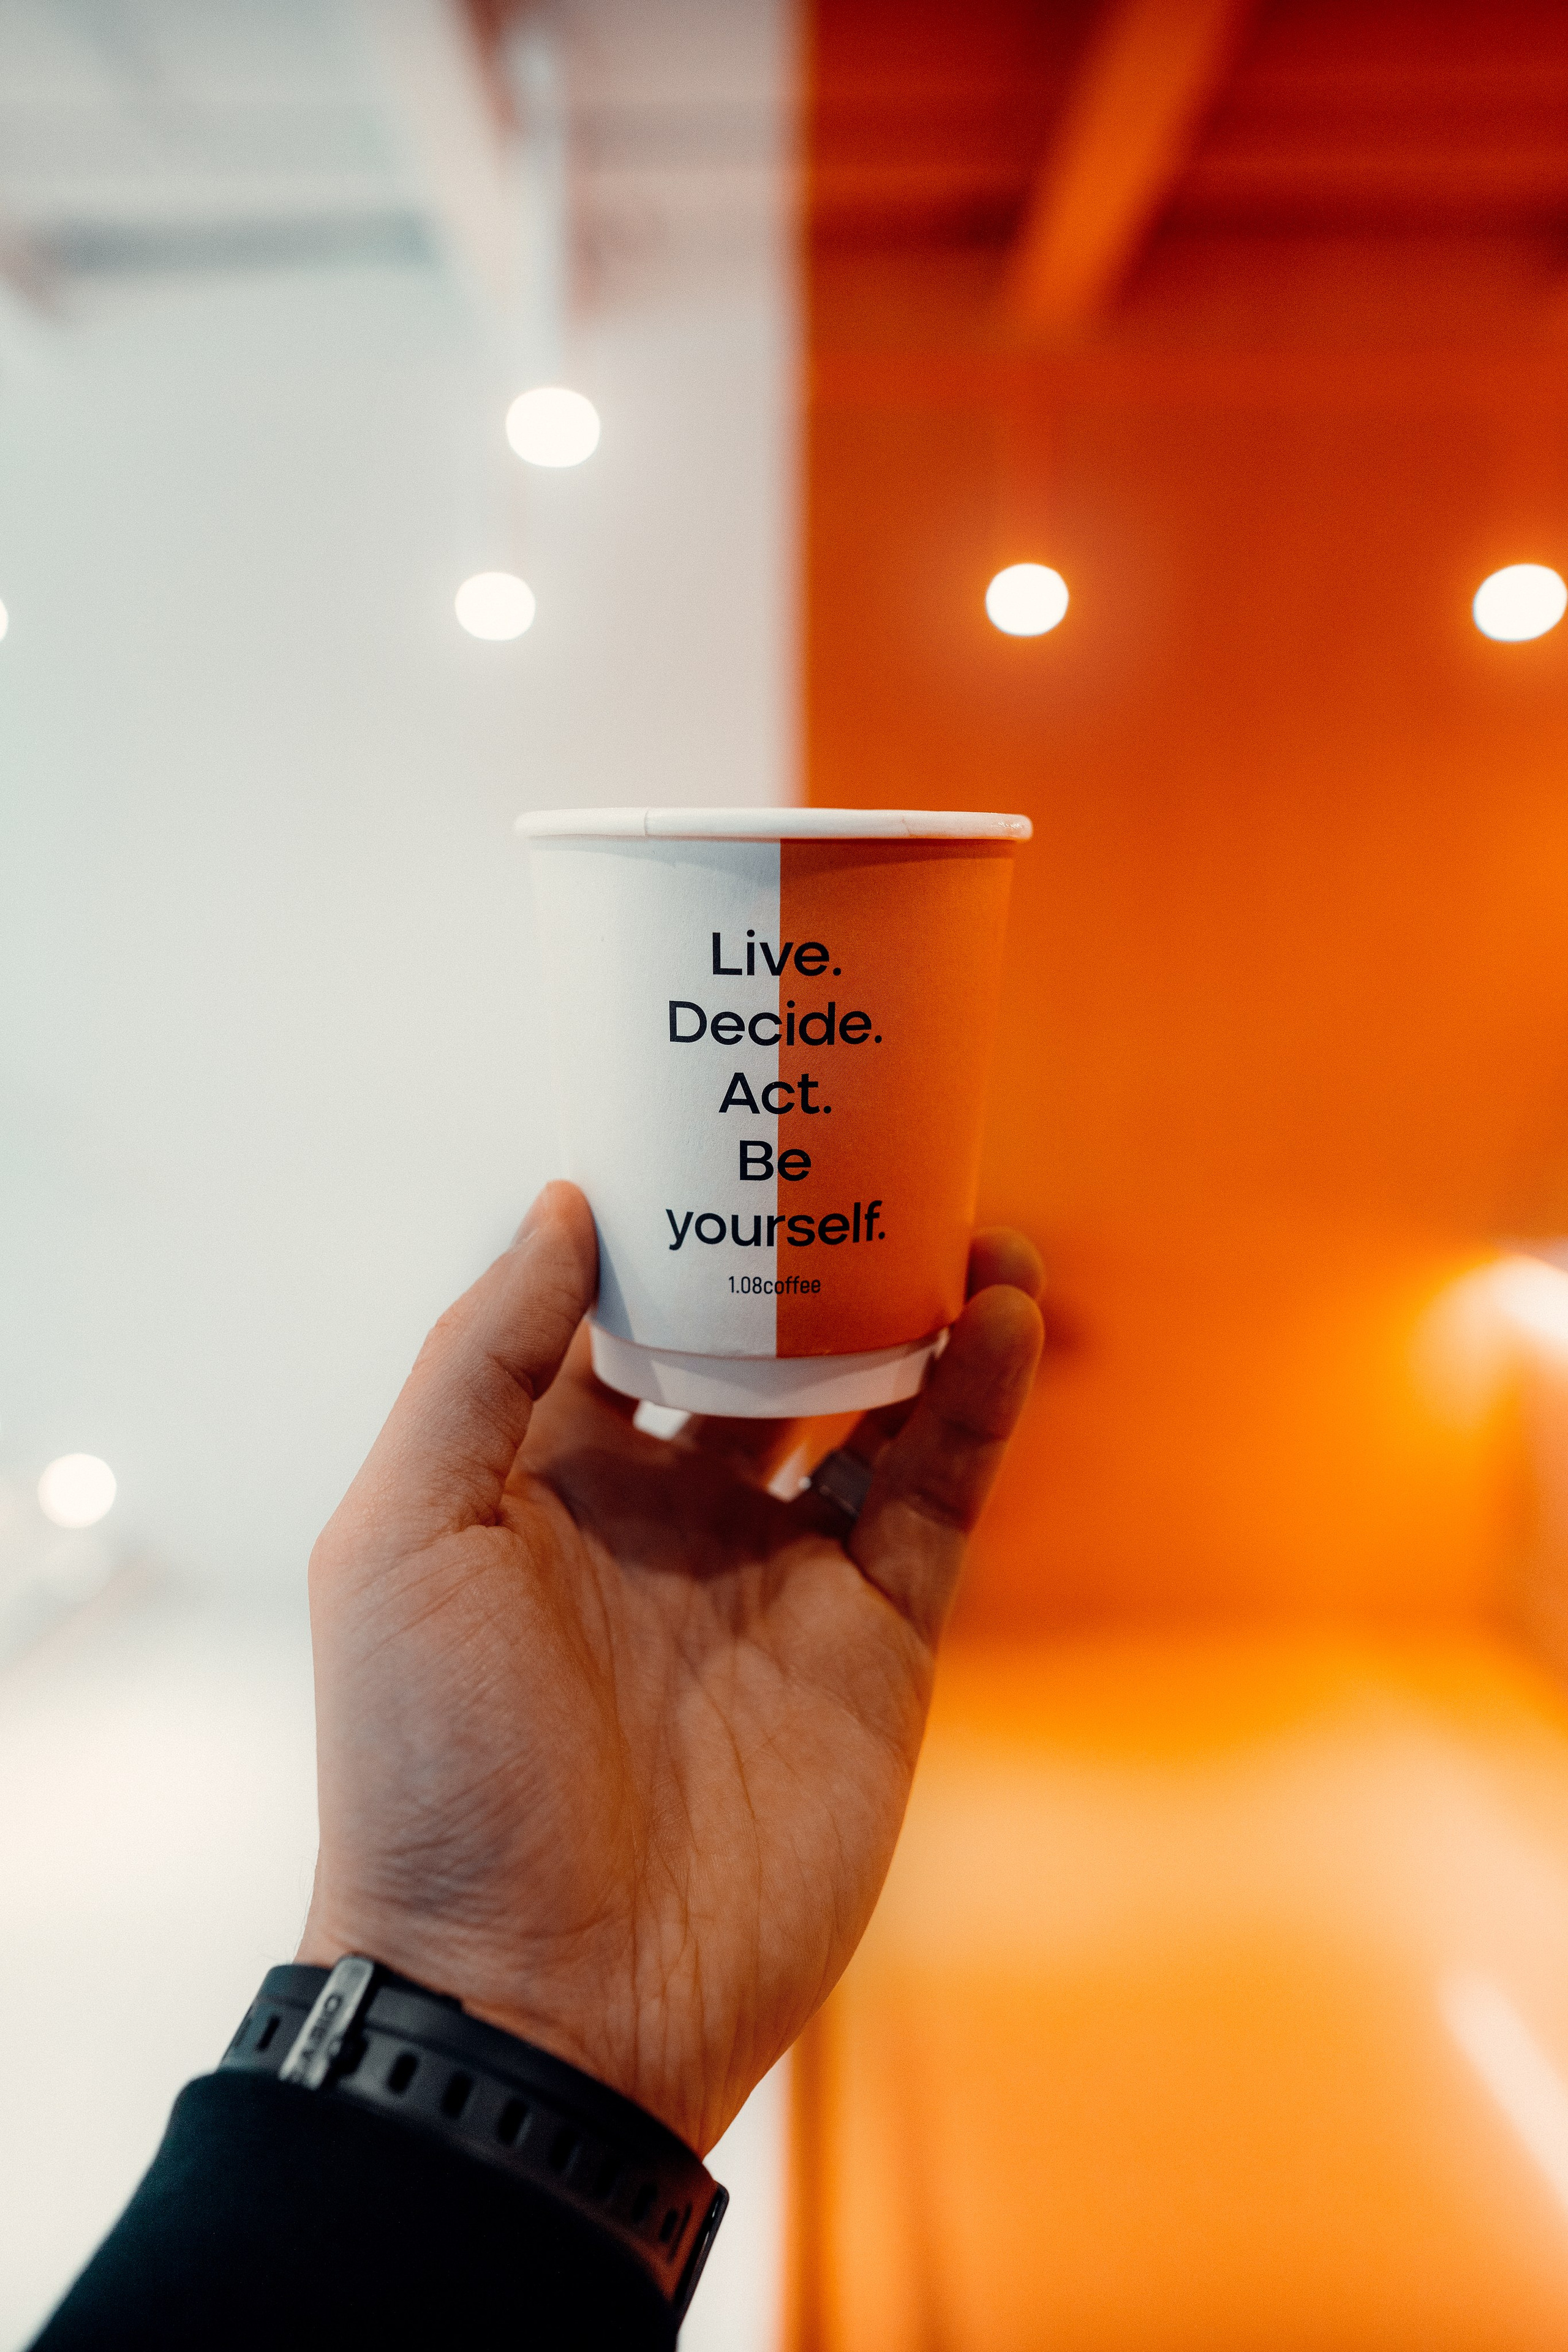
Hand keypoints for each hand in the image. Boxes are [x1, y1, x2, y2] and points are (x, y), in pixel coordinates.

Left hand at [299, 1183, 1043, 2153]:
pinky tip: (1002, 1314)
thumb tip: (564, 1207)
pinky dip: (976, 1403)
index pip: (620, 1317)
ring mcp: (778, 1577)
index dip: (671, 1225)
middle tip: (870, 1153)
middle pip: (758, 1349)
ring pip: (869, 1408)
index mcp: (546, 1482)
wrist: (540, 1999)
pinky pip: (935, 1494)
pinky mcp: (873, 1641)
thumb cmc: (435, 1771)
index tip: (719, 1117)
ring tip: (969, 1223)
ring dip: (920, 1314)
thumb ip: (481, 1364)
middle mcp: (667, 1515)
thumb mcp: (404, 1538)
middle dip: (810, 1259)